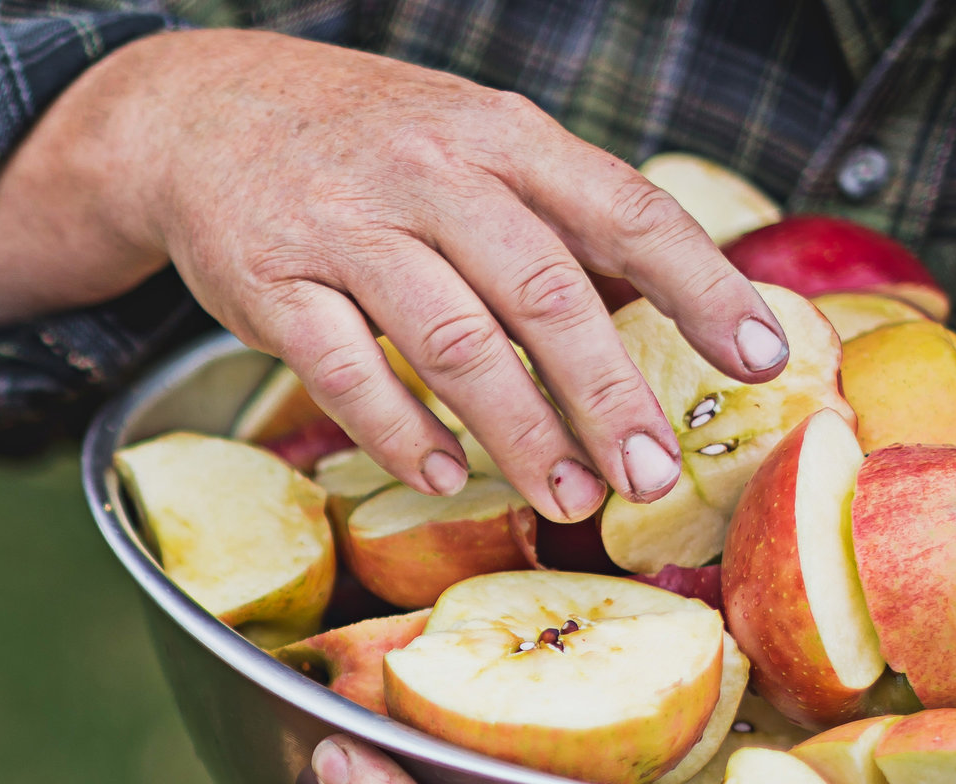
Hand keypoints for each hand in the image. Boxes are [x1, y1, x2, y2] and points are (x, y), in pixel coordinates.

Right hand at [0, 30, 791, 522]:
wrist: (196, 113)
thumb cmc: (356, 143)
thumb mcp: (467, 141)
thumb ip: (554, 211)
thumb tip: (667, 295)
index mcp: (499, 137)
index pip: (623, 209)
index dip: (700, 285)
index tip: (758, 356)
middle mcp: (430, 175)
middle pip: (544, 293)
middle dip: (609, 394)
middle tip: (655, 474)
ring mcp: (347, 229)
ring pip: (453, 342)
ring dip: (519, 433)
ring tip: (568, 497)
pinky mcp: (274, 284)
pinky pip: (348, 373)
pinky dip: (403, 434)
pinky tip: (445, 476)